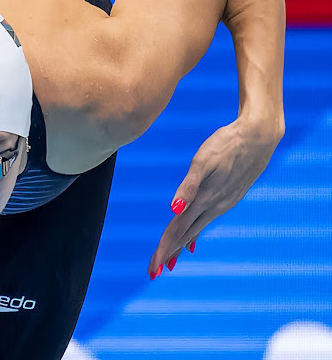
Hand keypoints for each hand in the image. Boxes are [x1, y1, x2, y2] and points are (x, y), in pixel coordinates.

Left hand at [148, 118, 281, 277]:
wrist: (258, 137)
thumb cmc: (227, 143)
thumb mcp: (204, 160)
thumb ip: (189, 185)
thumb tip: (175, 209)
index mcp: (204, 199)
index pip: (178, 229)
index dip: (164, 249)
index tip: (154, 268)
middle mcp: (213, 206)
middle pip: (184, 235)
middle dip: (168, 253)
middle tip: (153, 272)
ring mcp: (221, 204)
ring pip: (194, 230)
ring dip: (179, 246)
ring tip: (167, 262)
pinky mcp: (227, 198)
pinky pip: (205, 222)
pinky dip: (194, 234)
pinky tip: (191, 243)